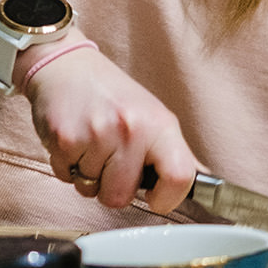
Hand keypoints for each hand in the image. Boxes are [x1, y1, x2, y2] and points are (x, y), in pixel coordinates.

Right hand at [21, 43, 199, 213]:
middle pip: (120, 197)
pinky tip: (75, 142)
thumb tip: (203, 185)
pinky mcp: (64, 140)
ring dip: (89, 176)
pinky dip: (68, 167)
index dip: (168, 199)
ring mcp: (96, 135)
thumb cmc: (114, 97)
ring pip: (90, 191)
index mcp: (161, 125)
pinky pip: (66, 178)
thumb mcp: (155, 118)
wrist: (68, 68)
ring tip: (92, 147)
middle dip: (113, 189)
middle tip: (112, 163)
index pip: (179, 177)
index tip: (156, 198)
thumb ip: (176, 154)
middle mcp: (132, 129)